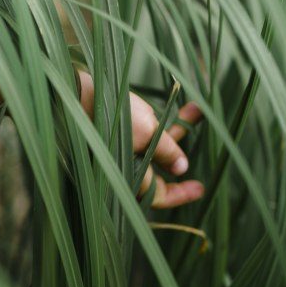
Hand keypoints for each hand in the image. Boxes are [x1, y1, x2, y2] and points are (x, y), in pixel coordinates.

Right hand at [77, 71, 203, 208]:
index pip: (158, 195)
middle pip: (159, 170)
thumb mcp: (147, 132)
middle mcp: (124, 163)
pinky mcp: (118, 128)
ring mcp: (121, 145)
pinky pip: (146, 132)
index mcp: (128, 174)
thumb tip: (182, 168)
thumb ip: (166, 151)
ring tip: (198, 109)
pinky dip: (162, 123)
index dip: (180, 194)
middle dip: (182, 156)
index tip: (200, 188)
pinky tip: (179, 107)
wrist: (76, 90)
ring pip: (155, 146)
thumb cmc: (111, 115)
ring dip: (177, 130)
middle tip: (209, 155)